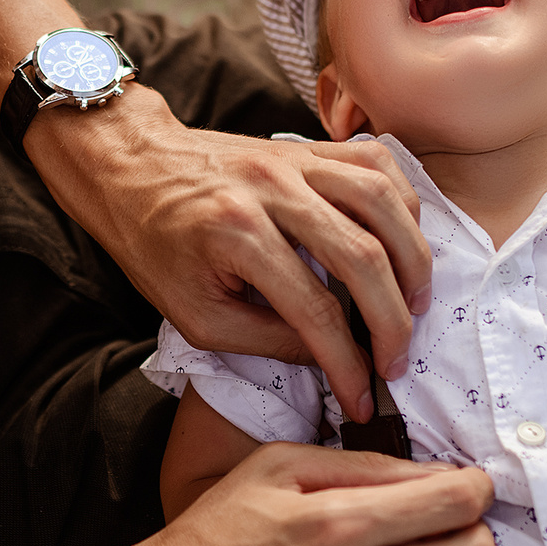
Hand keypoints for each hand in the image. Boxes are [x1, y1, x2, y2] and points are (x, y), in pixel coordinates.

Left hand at [28, 86, 429, 422]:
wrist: (131, 168)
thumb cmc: (154, 246)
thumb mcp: (194, 315)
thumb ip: (265, 340)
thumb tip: (332, 358)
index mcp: (235, 236)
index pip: (316, 311)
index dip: (348, 363)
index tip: (361, 399)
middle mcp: (272, 190)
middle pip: (363, 257)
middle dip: (392, 322)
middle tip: (396, 361)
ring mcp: (293, 160)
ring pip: (384, 202)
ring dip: (412, 260)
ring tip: (415, 304)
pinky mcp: (306, 146)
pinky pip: (376, 162)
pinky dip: (403, 203)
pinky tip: (402, 242)